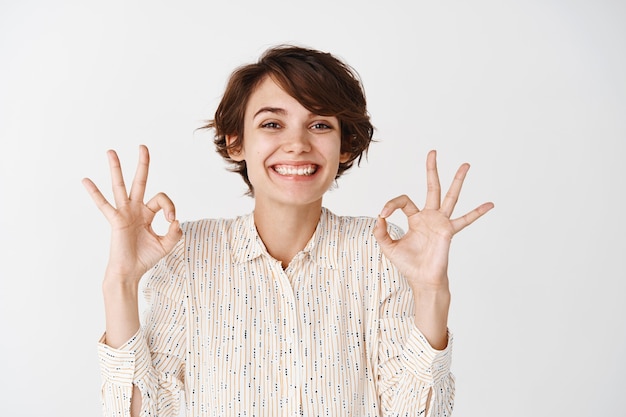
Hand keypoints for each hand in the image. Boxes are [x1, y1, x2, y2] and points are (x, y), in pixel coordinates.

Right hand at [82, 145, 181, 284]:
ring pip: (120, 186)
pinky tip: (86, 180)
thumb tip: (176, 220)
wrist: (130, 272)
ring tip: (111, 151)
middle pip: (140, 182)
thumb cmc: (145, 258)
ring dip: (116, 169)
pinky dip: (94, 193)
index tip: (172, 220)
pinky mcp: (116, 220)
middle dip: (143, 164)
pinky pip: (104, 204)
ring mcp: (124, 213)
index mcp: (147, 213)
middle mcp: (135, 209)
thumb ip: (175, 232)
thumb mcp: (167, 244)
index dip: (170, 207)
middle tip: (143, 147)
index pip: (162, 199)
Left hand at [374, 150, 493, 291]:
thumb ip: (380, 232)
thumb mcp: (388, 246)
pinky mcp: (448, 231)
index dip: (392, 203)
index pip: (404, 201)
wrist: (421, 279)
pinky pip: (465, 220)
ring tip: (466, 164)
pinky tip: (490, 204)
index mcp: (415, 218)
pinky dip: (477, 212)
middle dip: (432, 170)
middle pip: (432, 187)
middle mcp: (430, 216)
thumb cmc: (408, 264)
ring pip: (451, 197)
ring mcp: (441, 222)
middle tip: (433, 152)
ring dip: (457, 180)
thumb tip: (379, 217)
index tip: (383, 212)